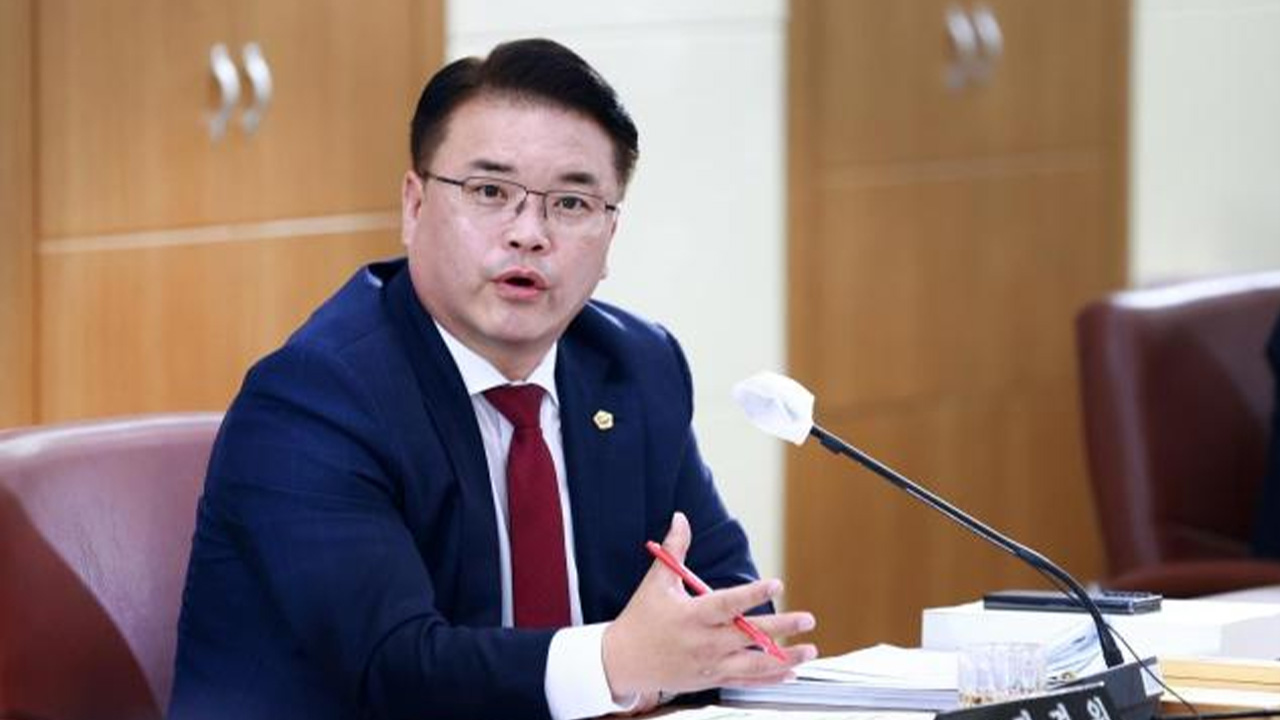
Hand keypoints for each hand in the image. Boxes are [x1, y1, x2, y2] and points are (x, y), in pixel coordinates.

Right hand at [601, 512, 818, 697]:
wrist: (622, 662)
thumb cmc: (640, 619)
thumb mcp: (655, 582)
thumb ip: (675, 550)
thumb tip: (681, 518)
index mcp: (691, 616)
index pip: (727, 603)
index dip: (753, 594)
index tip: (777, 583)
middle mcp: (703, 643)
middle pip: (748, 635)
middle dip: (781, 628)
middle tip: (808, 619)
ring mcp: (709, 665)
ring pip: (753, 664)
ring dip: (785, 659)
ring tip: (809, 650)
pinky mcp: (711, 680)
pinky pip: (745, 682)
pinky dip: (769, 679)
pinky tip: (791, 672)